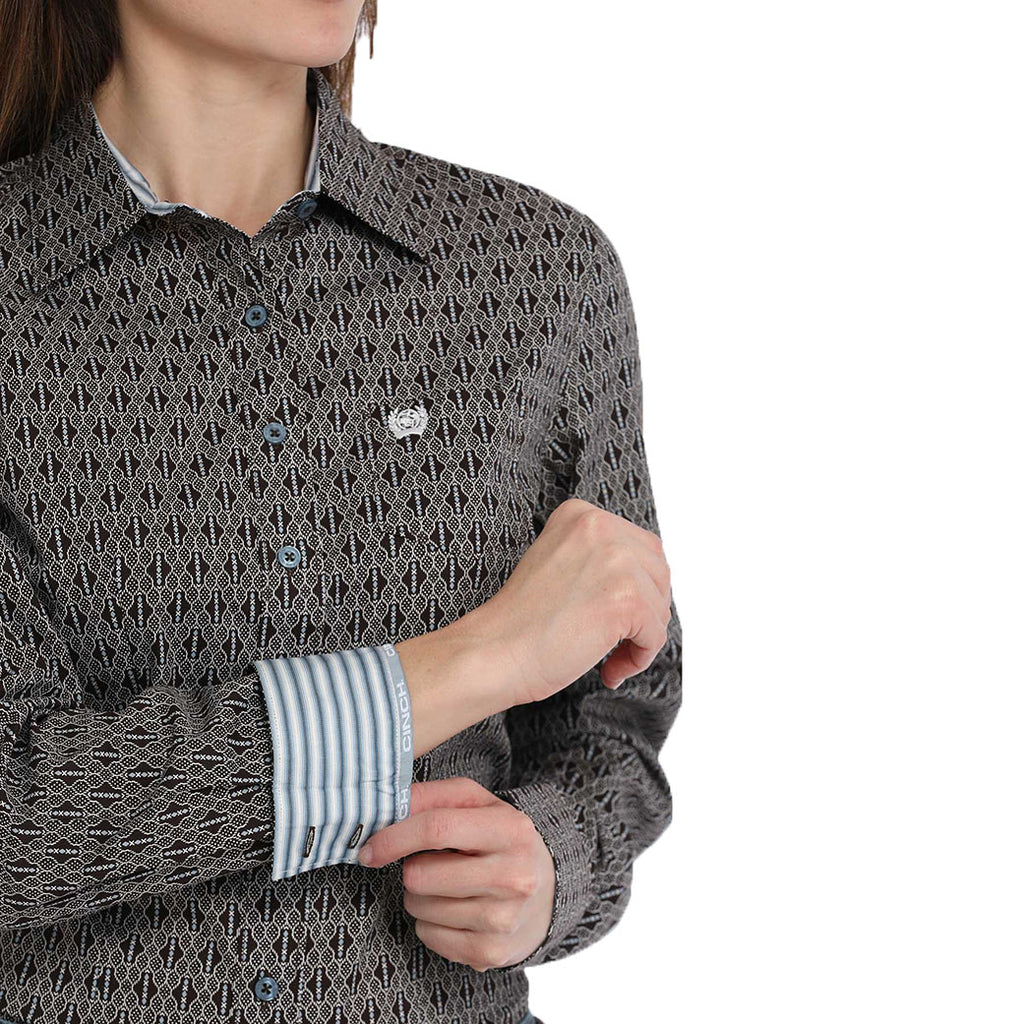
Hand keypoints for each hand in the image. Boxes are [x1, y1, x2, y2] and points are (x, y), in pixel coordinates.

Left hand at [357, 777, 555, 972]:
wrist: (547, 892)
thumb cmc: (500, 841)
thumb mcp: (477, 804)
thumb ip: (433, 796)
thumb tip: (388, 805)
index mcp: (510, 829)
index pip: (437, 828)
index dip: (394, 837)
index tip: (369, 847)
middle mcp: (513, 875)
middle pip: (420, 875)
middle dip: (411, 869)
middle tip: (431, 864)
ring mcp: (503, 919)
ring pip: (419, 907)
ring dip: (420, 895)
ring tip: (447, 886)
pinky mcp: (490, 952)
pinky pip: (428, 935)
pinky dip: (430, 922)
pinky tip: (454, 910)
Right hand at [464, 497, 672, 706]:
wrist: (495, 650)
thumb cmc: (521, 621)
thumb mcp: (560, 563)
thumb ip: (598, 558)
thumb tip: (649, 580)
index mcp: (580, 514)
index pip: (640, 546)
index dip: (636, 586)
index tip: (609, 613)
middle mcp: (600, 527)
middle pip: (658, 572)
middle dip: (646, 610)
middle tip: (617, 639)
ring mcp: (615, 560)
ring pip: (659, 604)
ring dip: (642, 637)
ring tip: (610, 657)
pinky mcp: (626, 599)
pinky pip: (655, 634)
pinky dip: (639, 658)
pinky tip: (609, 669)